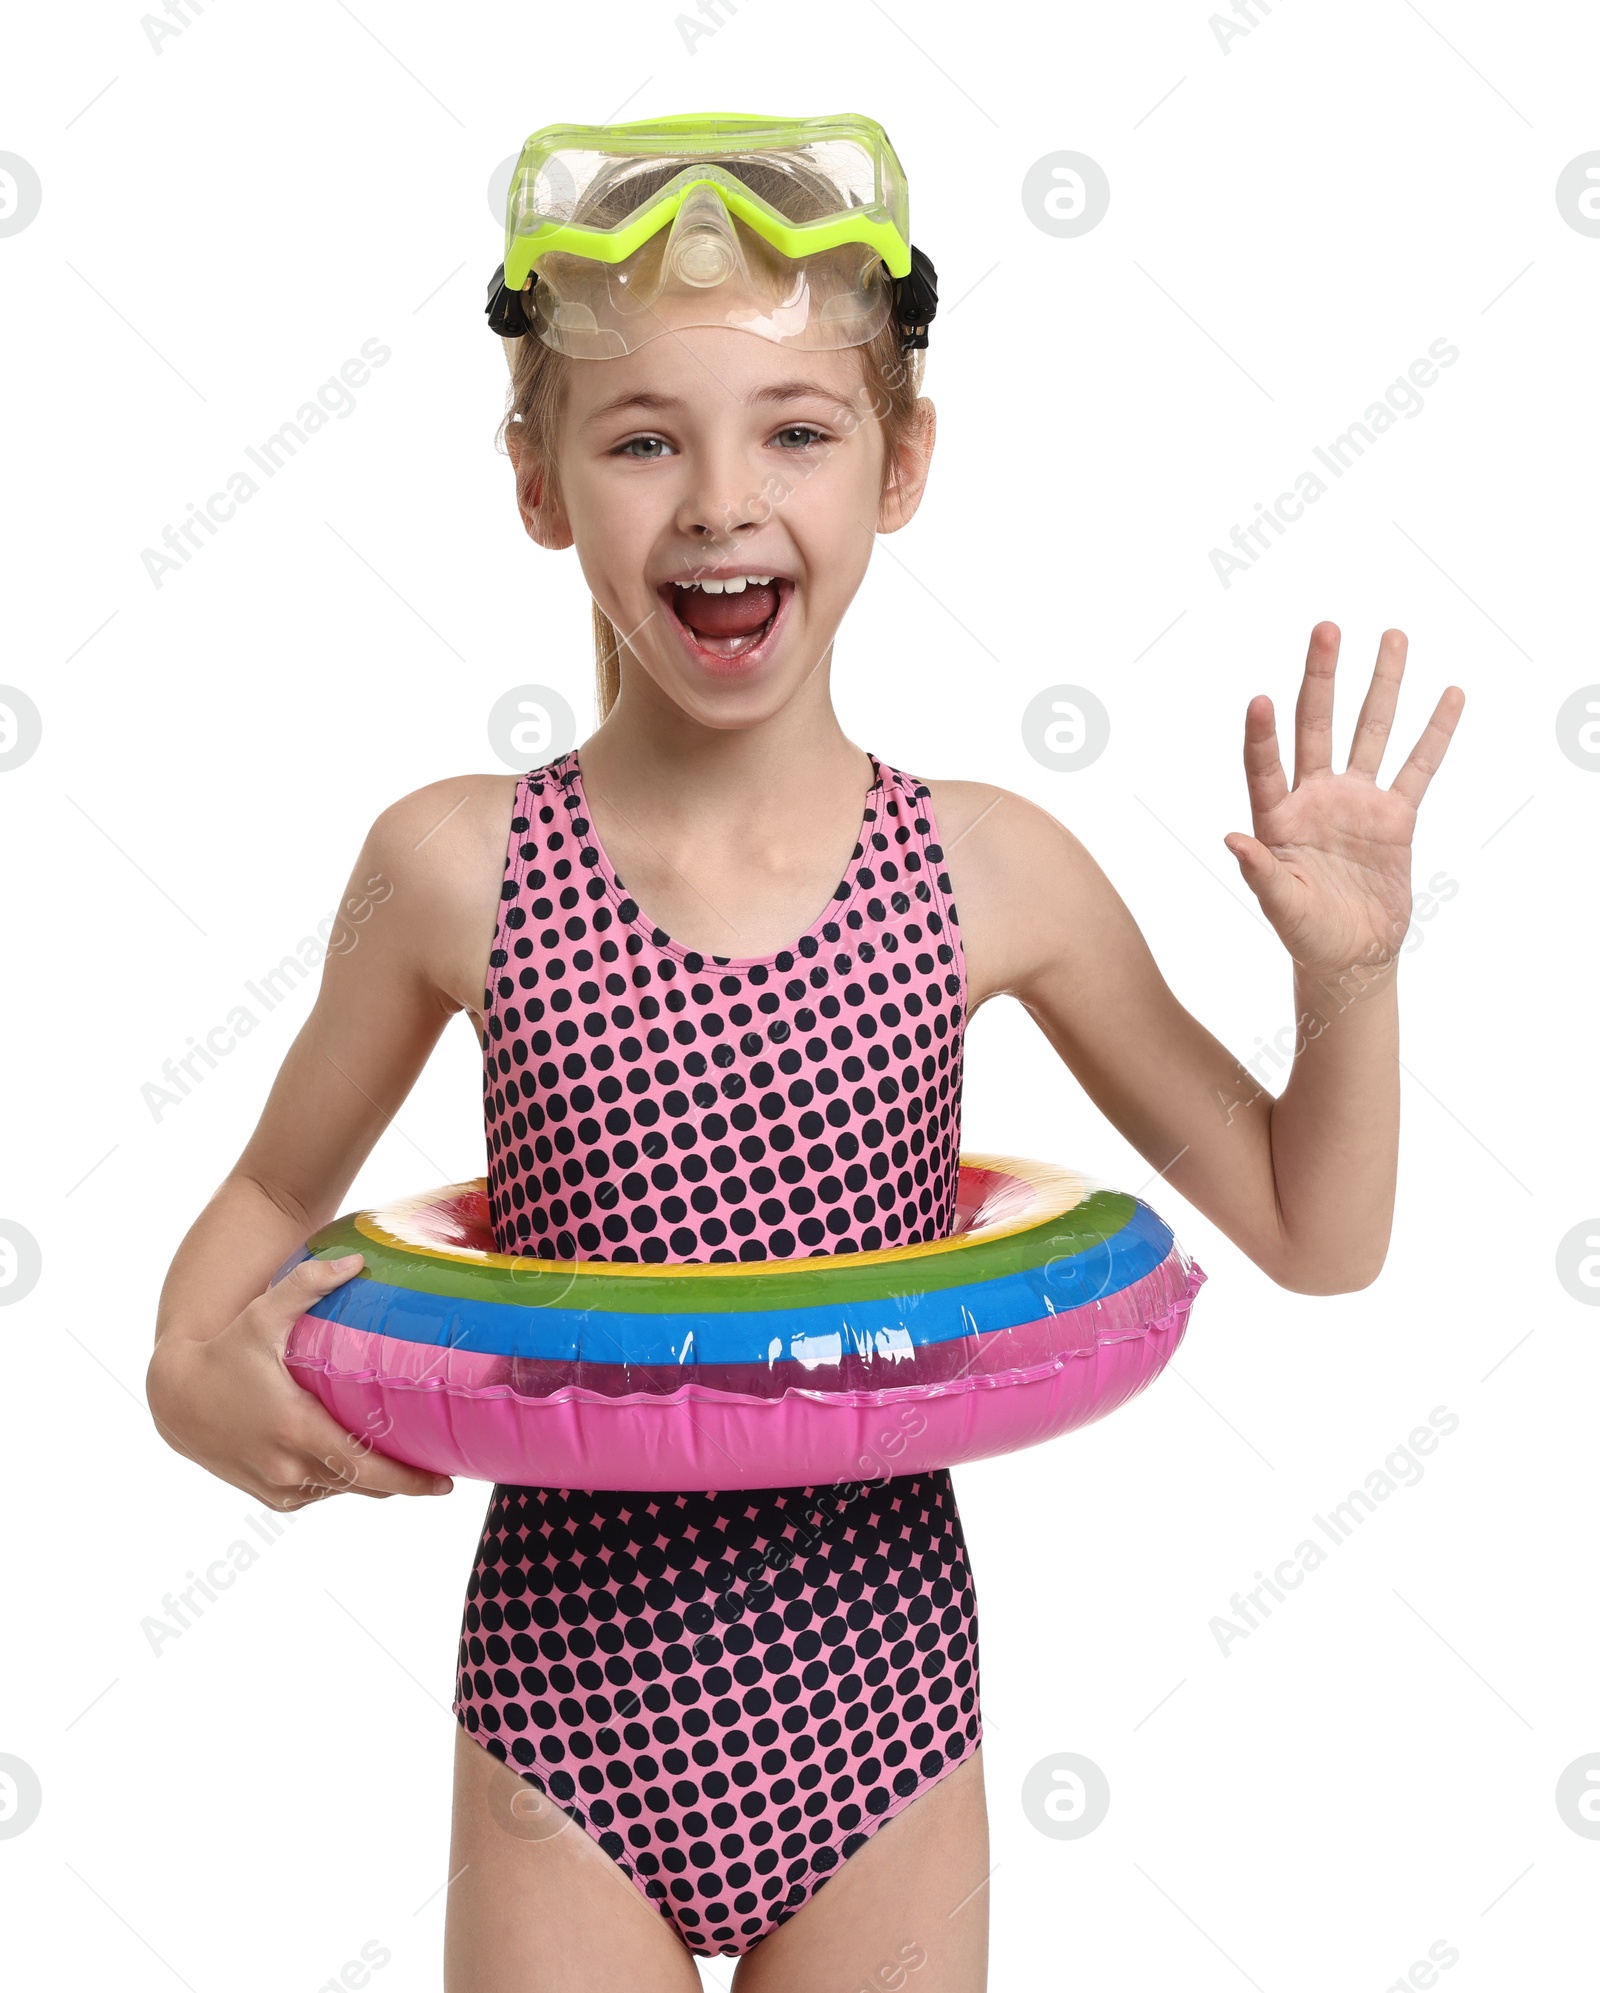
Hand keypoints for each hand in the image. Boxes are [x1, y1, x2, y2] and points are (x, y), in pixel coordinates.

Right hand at [145, 1254, 452, 1509]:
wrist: (172, 1396)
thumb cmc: (222, 1352)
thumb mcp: (262, 1315)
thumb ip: (307, 1284)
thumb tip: (356, 1261)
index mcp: (295, 1428)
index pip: (365, 1467)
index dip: (407, 1480)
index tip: (442, 1483)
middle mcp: (287, 1465)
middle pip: (361, 1486)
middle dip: (402, 1485)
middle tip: (438, 1478)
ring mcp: (276, 1484)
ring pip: (340, 1492)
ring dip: (370, 1483)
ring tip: (405, 1467)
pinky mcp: (267, 1493)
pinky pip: (316, 1495)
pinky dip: (338, 1484)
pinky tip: (355, 1464)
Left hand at [1223, 623, 1463, 977]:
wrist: (1352, 956)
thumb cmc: (1307, 935)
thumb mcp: (1281, 907)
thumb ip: (1260, 872)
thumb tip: (1232, 838)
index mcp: (1277, 818)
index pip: (1265, 766)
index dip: (1261, 736)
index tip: (1259, 699)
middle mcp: (1314, 798)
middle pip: (1316, 725)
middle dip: (1322, 677)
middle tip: (1327, 628)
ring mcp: (1356, 801)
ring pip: (1370, 731)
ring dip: (1382, 685)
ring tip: (1393, 636)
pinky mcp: (1395, 816)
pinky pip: (1419, 767)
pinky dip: (1435, 732)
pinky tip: (1450, 695)